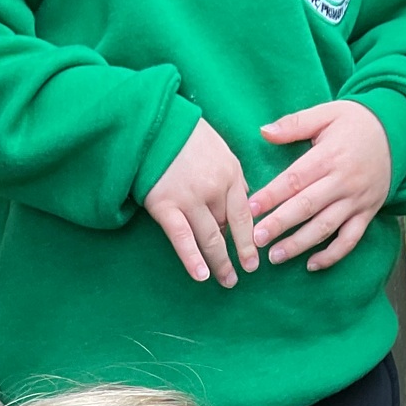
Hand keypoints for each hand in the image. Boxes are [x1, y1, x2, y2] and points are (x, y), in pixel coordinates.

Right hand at [144, 120, 258, 287]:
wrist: (151, 124)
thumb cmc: (184, 135)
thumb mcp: (219, 148)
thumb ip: (232, 175)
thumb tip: (246, 197)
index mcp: (230, 172)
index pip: (244, 213)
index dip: (249, 238)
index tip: (254, 257)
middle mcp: (214, 188)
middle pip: (227, 228)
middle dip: (237, 253)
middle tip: (243, 274)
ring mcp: (190, 198)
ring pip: (210, 238)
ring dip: (219, 263)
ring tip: (226, 281)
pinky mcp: (166, 206)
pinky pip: (183, 239)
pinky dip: (193, 259)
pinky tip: (201, 276)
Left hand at [249, 100, 391, 271]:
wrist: (397, 133)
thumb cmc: (356, 123)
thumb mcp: (327, 113)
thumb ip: (295, 124)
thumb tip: (263, 132)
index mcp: (329, 156)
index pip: (295, 179)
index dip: (272, 194)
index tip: (250, 208)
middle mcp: (343, 181)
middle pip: (307, 206)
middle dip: (280, 224)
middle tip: (256, 240)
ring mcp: (356, 200)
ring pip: (325, 227)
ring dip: (299, 244)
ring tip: (276, 257)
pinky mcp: (367, 213)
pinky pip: (350, 240)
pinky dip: (332, 255)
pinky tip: (311, 265)